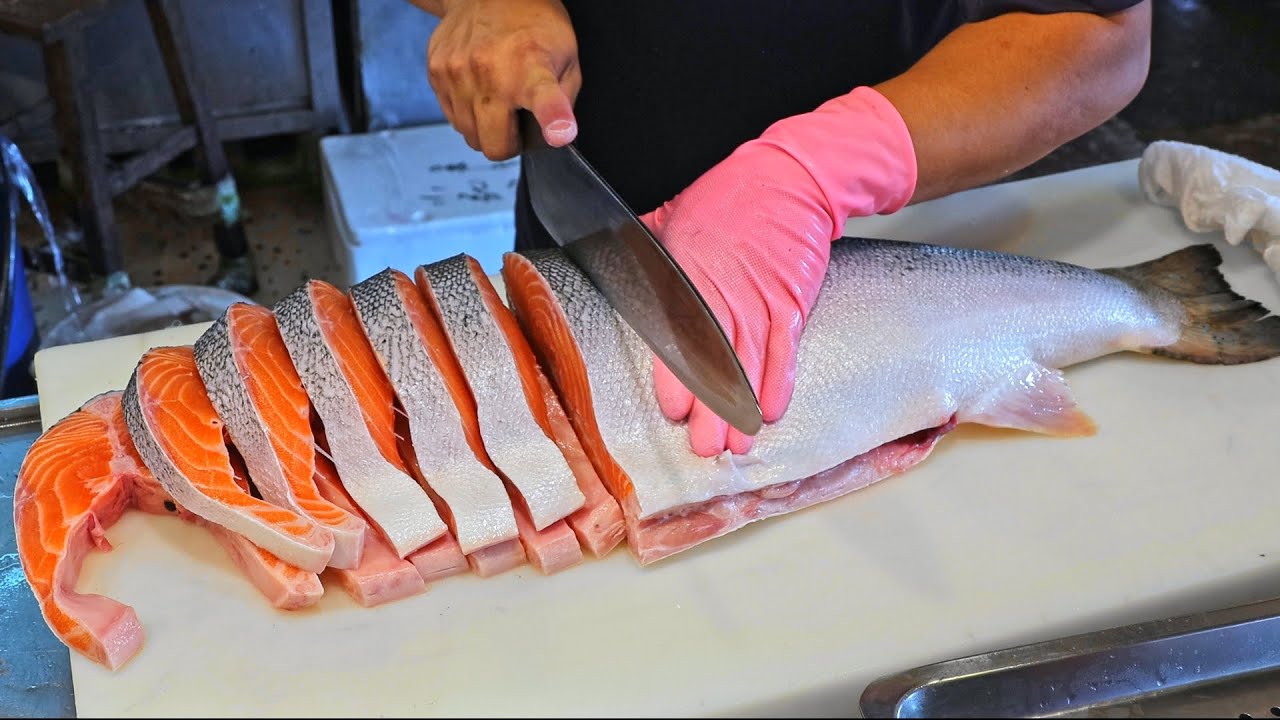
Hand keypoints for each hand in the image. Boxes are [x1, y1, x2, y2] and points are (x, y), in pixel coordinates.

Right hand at [426, 0, 580, 159]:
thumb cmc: (532, 26)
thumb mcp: (567, 59)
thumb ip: (564, 102)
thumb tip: (554, 137)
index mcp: (533, 69)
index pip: (545, 101)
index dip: (553, 120)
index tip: (559, 133)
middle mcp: (491, 71)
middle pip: (494, 146)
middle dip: (506, 142)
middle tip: (516, 121)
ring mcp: (458, 73)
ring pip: (469, 135)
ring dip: (484, 126)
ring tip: (496, 98)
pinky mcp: (436, 72)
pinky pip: (452, 117)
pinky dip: (466, 111)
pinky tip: (478, 87)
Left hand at [641, 86, 917, 456]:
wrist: (793, 175)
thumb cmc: (731, 194)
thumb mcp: (674, 213)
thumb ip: (642, 245)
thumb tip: (605, 252)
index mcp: (687, 270)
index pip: (679, 332)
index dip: (678, 374)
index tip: (675, 407)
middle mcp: (724, 290)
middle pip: (715, 359)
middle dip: (711, 409)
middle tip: (704, 446)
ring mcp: (762, 297)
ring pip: (749, 364)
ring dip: (743, 409)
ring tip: (736, 446)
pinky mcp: (792, 301)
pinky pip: (785, 350)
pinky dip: (779, 382)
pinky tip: (770, 411)